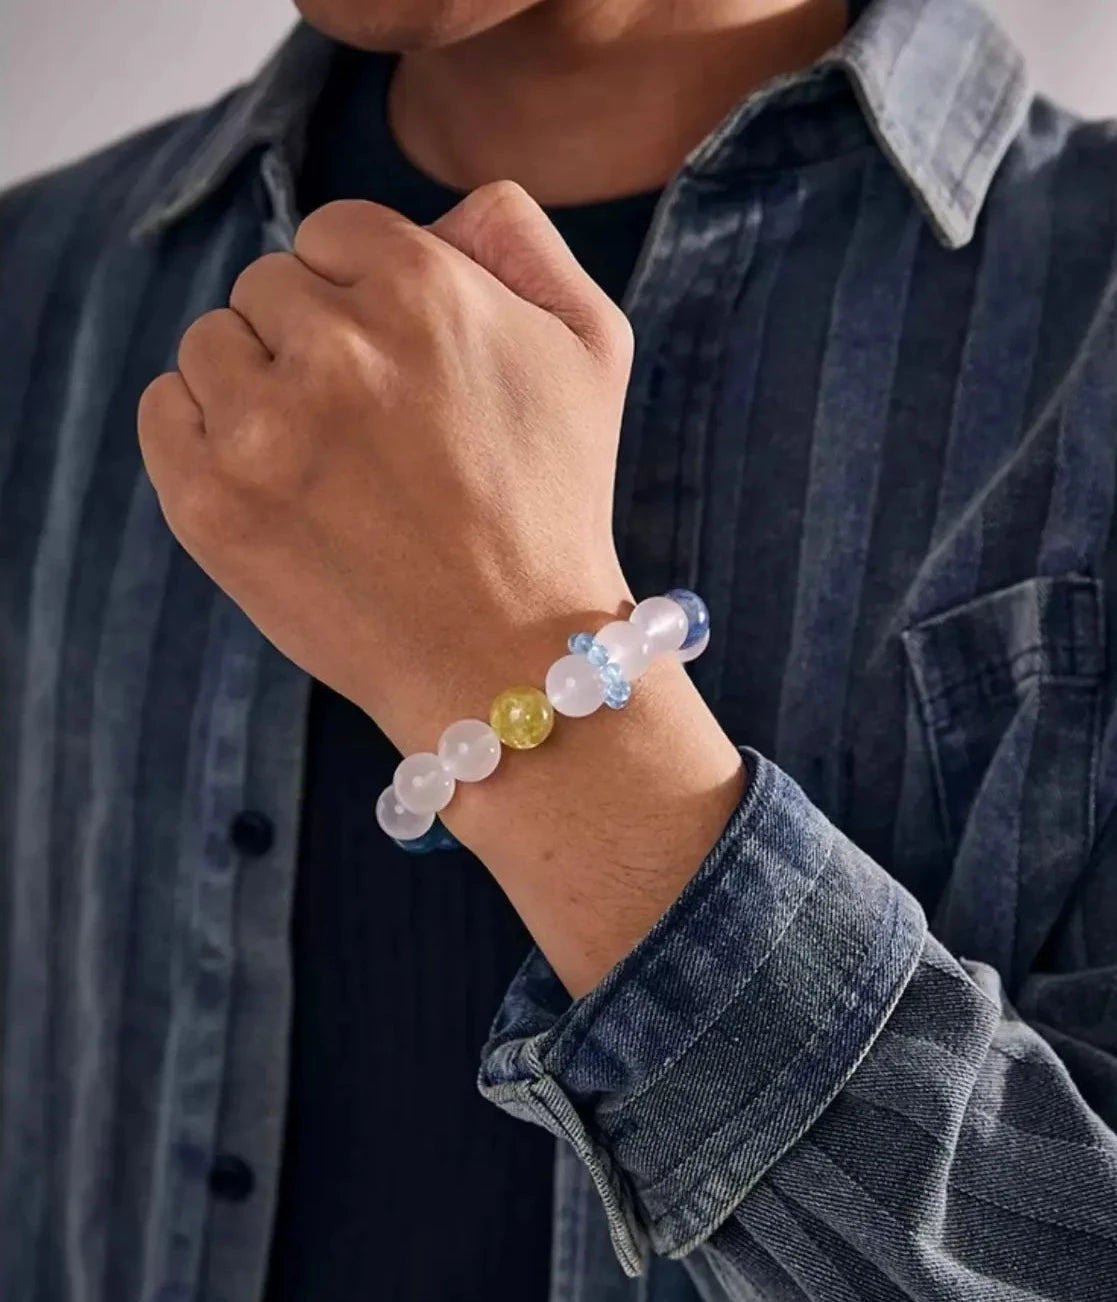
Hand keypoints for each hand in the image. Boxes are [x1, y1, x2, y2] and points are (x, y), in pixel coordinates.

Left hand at [138, 182, 634, 752]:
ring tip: (323, 459)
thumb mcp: (594, 347)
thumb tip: (442, 211)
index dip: (362, 294)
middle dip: (312, 340)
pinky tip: (268, 478)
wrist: (509, 657)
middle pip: (267, 285)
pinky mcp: (212, 503)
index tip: (394, 362)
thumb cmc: (555, 505)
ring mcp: (264, 428)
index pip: (332, 232)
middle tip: (368, 426)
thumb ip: (521, 239)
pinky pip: (164, 411)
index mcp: (423, 287)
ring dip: (256, 386)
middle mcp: (336, 346)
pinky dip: (202, 433)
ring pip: (210, 344)